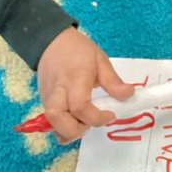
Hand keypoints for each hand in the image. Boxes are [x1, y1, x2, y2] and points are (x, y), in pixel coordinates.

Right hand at [37, 27, 133, 142]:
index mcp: (74, 78)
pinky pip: (50, 121)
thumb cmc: (78, 50)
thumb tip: (129, 95)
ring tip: (83, 123)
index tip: (111, 114)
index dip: (97, 118)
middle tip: (90, 123)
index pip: (80, 107)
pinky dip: (62, 127)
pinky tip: (74, 119)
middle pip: (57, 119)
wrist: (51, 40)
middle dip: (76, 130)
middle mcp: (57, 90)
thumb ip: (113, 81)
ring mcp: (47, 97)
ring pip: (51, 124)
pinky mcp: (42, 101)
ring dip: (67, 131)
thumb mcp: (100, 60)